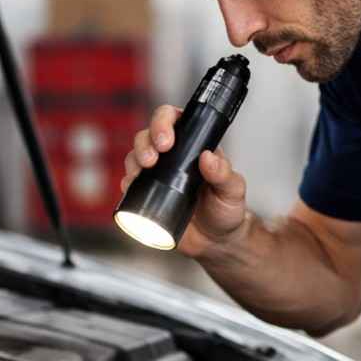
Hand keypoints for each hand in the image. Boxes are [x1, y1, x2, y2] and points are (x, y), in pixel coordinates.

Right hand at [120, 105, 247, 257]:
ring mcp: (157, 174)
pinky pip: (129, 183)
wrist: (215, 241)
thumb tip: (208, 157)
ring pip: (135, 156)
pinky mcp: (147, 194)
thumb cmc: (227, 210)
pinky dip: (127, 183)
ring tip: (140, 175)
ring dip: (133, 161)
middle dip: (145, 143)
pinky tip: (131, 188)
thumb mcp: (232, 191)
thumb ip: (224, 174)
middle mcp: (172, 155)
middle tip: (152, 160)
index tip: (166, 141)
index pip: (174, 119)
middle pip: (147, 135)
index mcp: (193, 145)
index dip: (163, 122)